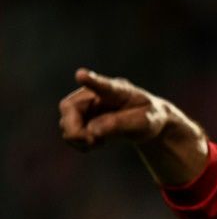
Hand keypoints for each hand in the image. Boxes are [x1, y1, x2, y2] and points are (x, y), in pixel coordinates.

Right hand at [59, 69, 207, 184]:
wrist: (147, 120)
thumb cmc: (148, 117)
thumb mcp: (145, 122)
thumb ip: (120, 124)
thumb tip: (92, 131)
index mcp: (118, 90)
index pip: (103, 85)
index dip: (92, 81)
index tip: (82, 75)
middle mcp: (95, 94)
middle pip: (69, 107)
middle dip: (75, 129)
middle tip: (92, 142)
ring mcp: (86, 106)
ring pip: (65, 123)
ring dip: (78, 138)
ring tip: (100, 142)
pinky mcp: (82, 119)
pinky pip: (69, 134)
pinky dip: (79, 143)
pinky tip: (96, 143)